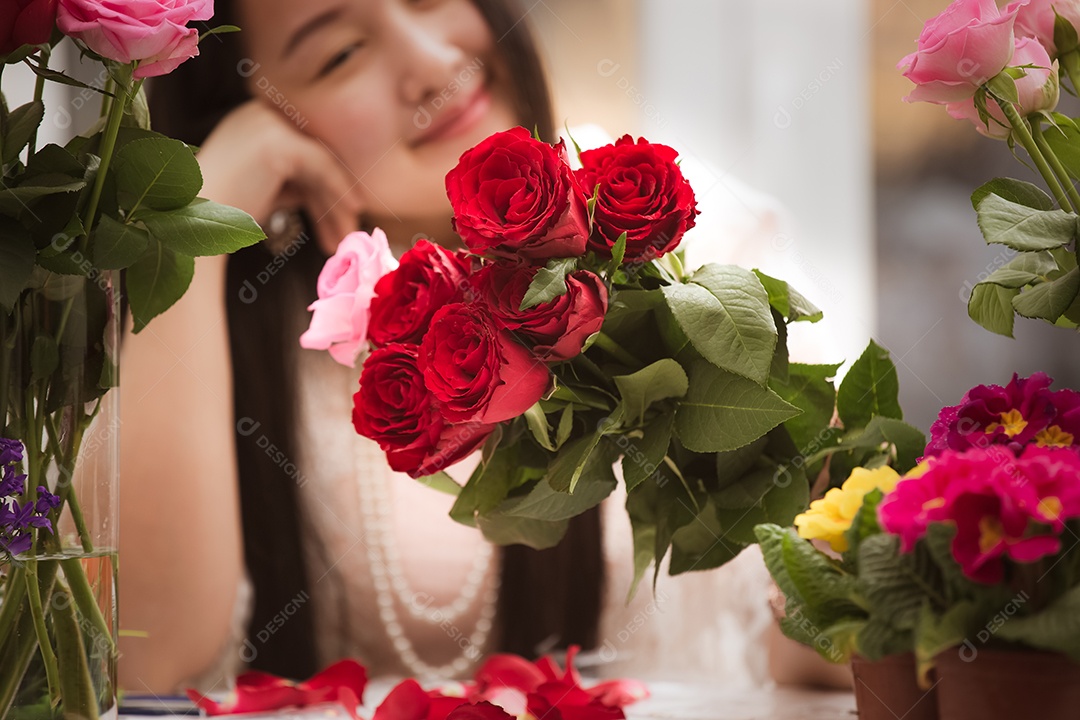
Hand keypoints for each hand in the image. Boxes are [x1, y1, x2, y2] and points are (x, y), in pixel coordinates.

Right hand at [196, 100, 363, 252]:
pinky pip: (321, 164)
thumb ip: (296, 179)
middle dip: (333, 196)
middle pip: (313, 153)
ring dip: (337, 201)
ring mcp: (268, 122)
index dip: (327, 182)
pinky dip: (340, 189)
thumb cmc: (225, 213)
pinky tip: (353, 210)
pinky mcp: (277, 140)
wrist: (192, 223)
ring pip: (320, 161)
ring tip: (348, 234)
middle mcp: (260, 111)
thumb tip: (331, 186)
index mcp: (254, 118)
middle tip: (349, 228)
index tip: (347, 211)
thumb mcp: (267, 187)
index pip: (303, 148)